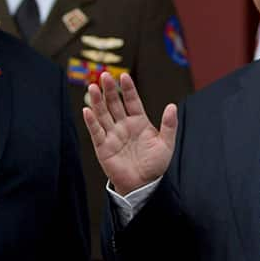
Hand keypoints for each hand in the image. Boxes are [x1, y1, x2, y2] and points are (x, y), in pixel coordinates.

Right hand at [83, 72, 176, 195]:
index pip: (132, 101)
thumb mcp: (166, 144)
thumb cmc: (155, 165)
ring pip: (103, 114)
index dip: (128, 89)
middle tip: (105, 75)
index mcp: (139, 122)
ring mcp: (112, 135)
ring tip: (93, 87)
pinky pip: (96, 131)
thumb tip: (172, 106)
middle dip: (110, 90)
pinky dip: (91, 121)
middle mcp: (124, 125)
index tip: (124, 76)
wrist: (144, 185)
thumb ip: (169, 125)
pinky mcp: (103, 147)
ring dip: (97, 101)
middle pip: (114, 103)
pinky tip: (87, 110)